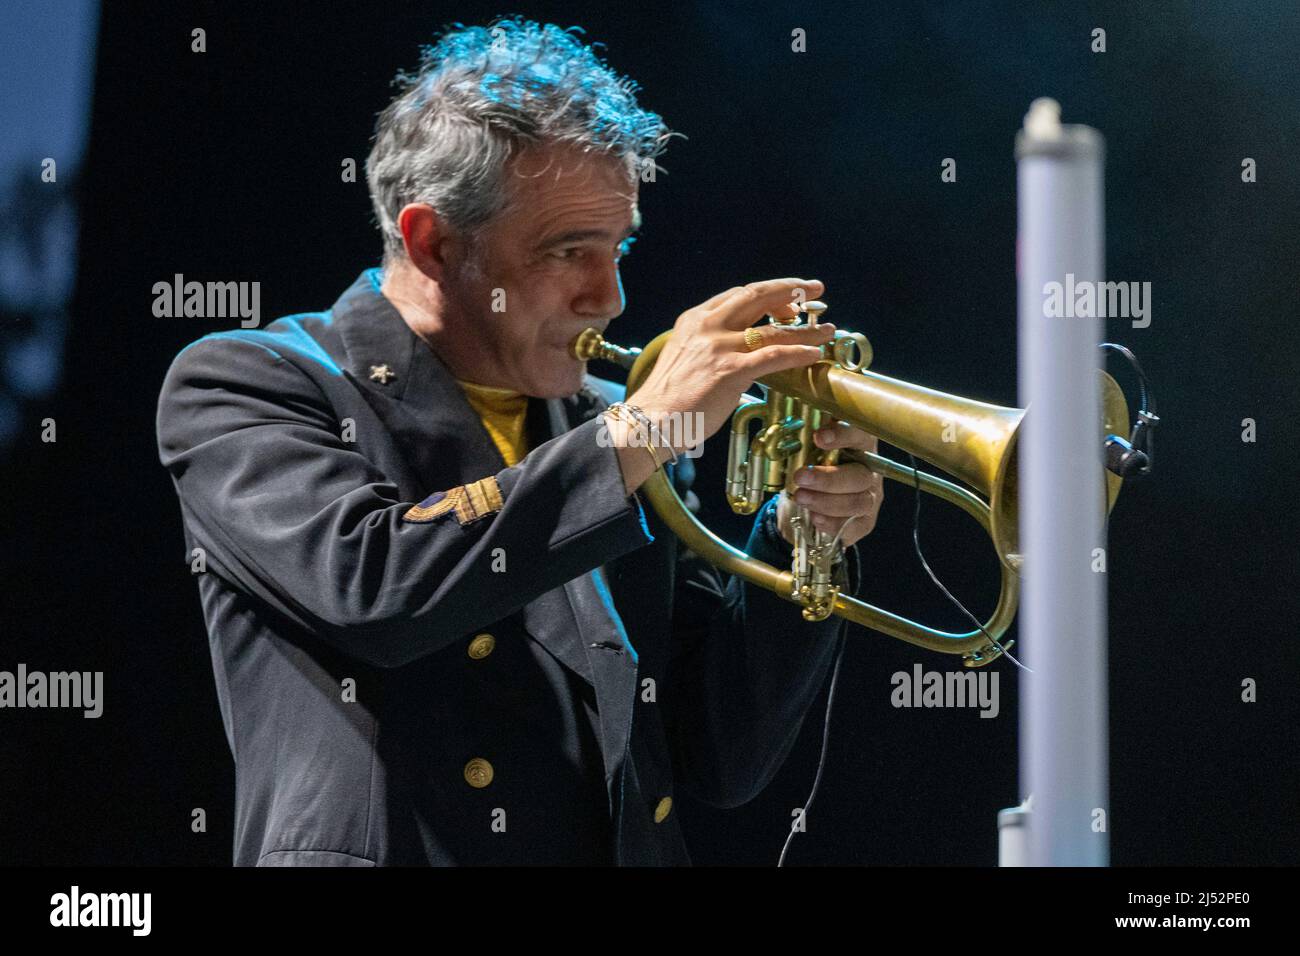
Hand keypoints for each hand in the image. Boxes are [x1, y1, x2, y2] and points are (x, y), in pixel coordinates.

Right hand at [627, 278, 833, 452]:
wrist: (648, 423)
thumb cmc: (667, 401)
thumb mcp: (685, 359)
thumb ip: (709, 348)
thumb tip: (740, 354)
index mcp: (694, 320)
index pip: (738, 295)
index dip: (769, 293)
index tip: (788, 300)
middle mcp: (707, 326)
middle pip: (757, 296)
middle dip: (791, 290)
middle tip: (816, 290)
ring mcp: (718, 347)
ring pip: (773, 329)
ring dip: (805, 328)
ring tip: (828, 330)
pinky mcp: (730, 371)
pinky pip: (774, 356)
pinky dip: (798, 353)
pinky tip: (814, 355)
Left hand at [776, 421, 882, 548]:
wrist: (811, 496)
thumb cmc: (813, 464)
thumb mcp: (810, 446)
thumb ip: (806, 437)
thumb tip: (787, 432)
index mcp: (860, 444)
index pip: (860, 435)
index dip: (843, 435)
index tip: (819, 437)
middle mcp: (870, 471)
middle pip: (859, 476)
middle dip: (827, 479)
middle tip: (800, 477)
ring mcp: (870, 497)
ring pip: (857, 502)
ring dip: (825, 502)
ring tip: (800, 497)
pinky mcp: (865, 521)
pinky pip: (854, 527)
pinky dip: (832, 524)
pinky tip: (814, 518)